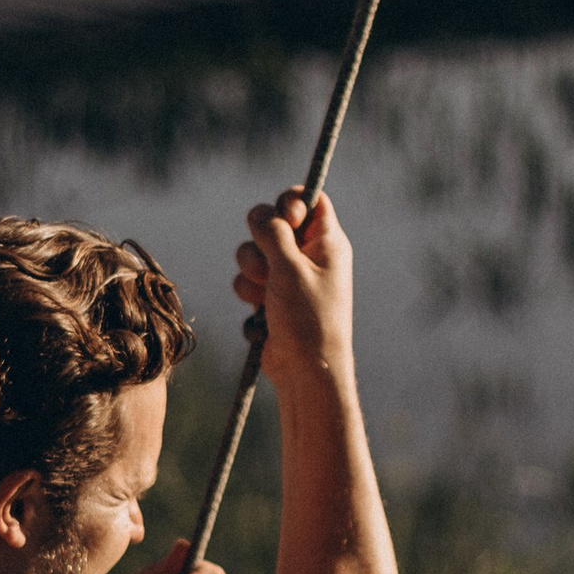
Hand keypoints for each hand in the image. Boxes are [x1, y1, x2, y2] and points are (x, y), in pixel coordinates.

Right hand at [231, 187, 355, 390]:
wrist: (305, 373)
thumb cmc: (308, 319)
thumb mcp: (291, 268)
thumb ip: (273, 233)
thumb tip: (260, 212)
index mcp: (327, 243)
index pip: (309, 201)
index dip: (290, 203)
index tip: (285, 219)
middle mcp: (309, 257)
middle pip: (271, 224)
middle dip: (259, 245)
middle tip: (270, 268)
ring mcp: (288, 279)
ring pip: (251, 255)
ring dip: (250, 275)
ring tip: (265, 298)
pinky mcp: (270, 300)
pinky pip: (246, 284)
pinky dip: (249, 299)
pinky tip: (264, 320)